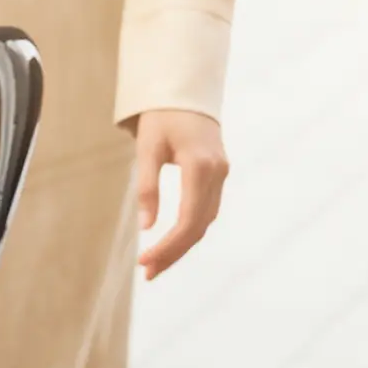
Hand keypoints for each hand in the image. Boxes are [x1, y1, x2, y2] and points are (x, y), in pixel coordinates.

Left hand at [133, 109, 229, 279]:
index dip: (168, 245)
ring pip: (205, 222)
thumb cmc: (162, 117)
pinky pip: (206, 211)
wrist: (187, 93)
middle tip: (148, 273)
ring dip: (182, 246)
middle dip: (174, 253)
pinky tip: (171, 245)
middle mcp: (217, 173)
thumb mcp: (147, 149)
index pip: (188, 219)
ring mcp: (222, 175)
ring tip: (155, 266)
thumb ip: (146, 187)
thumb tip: (146, 227)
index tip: (145, 262)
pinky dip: (190, 231)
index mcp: (200, 166)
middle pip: (199, 227)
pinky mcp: (219, 176)